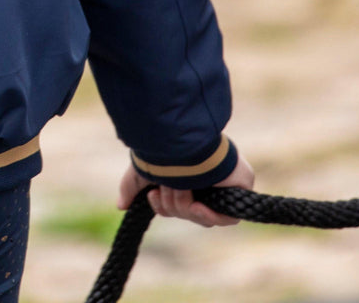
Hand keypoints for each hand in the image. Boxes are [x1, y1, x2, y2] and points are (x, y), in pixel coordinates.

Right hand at [116, 152, 254, 228]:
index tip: (152, 196)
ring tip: (180, 186)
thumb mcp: (141, 170)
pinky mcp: (237, 192)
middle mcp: (206, 183)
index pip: (179, 206)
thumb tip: (120, 206)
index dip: (164, 207)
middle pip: (189, 213)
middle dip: (173, 204)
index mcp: (188, 177)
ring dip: (185, 204)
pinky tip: (197, 204)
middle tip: (165, 188)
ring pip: (204, 216)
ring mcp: (223, 188)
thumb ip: (130, 187)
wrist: (179, 139)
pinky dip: (209, 215)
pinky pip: (226, 219)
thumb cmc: (160, 150)